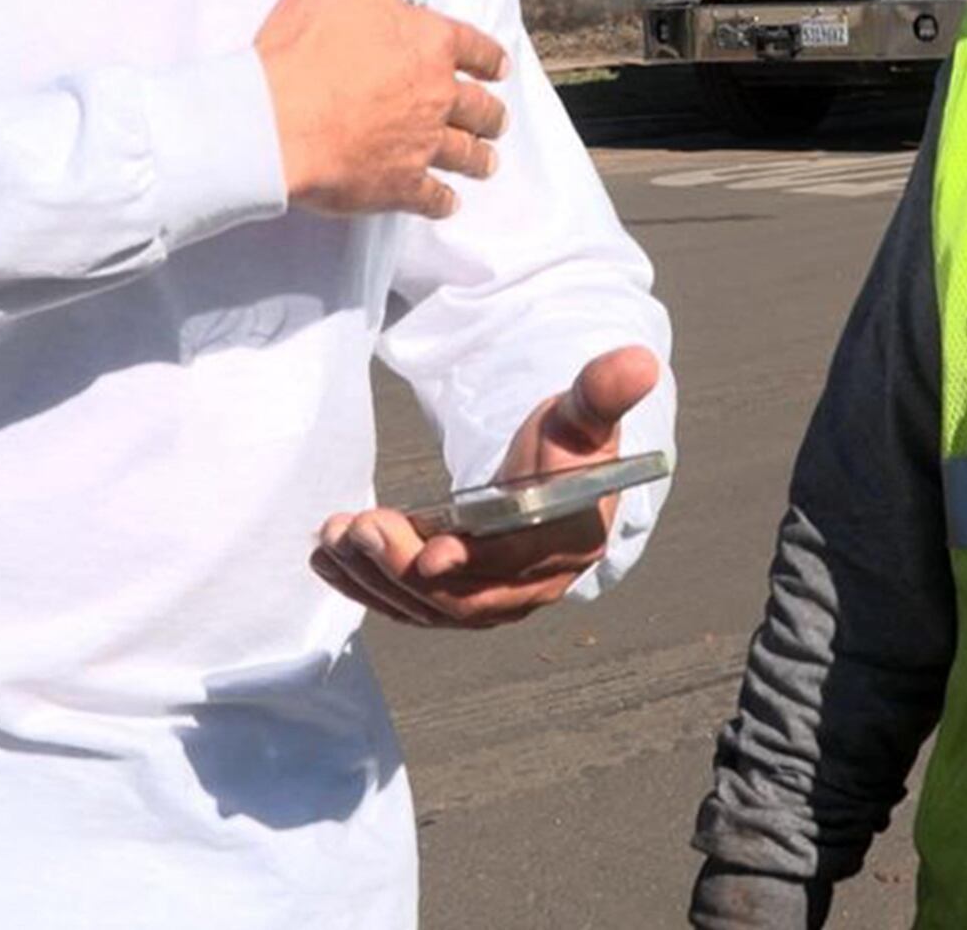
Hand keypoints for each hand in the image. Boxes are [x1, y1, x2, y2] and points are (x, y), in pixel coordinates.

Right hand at [257, 0, 510, 218]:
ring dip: (478, 158)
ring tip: (485, 161)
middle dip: (490, 113)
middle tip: (495, 119)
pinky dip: (442, 201)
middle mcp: (436, 96)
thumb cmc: (303, 45)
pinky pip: (432, 199)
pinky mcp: (396, 187)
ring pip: (465, 155)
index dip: (489, 57)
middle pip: (479, 108)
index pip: (475, 48)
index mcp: (429, 44)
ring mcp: (420, 145)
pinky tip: (445, 203)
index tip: (498, 67)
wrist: (269, 121)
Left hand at [311, 345, 662, 629]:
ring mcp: (488, 599)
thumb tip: (641, 359)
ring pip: (426, 606)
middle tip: (358, 525)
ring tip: (334, 533)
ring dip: (374, 576)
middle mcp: (530, 586)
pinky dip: (364, 585)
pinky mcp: (452, 598)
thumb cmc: (569, 447)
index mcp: (569, 544)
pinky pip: (405, 603)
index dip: (474, 562)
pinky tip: (326, 556)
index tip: (429, 549)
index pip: (518, 566)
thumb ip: (603, 391)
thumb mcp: (585, 414)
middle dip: (403, 569)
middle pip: (461, 598)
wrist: (555, 480)